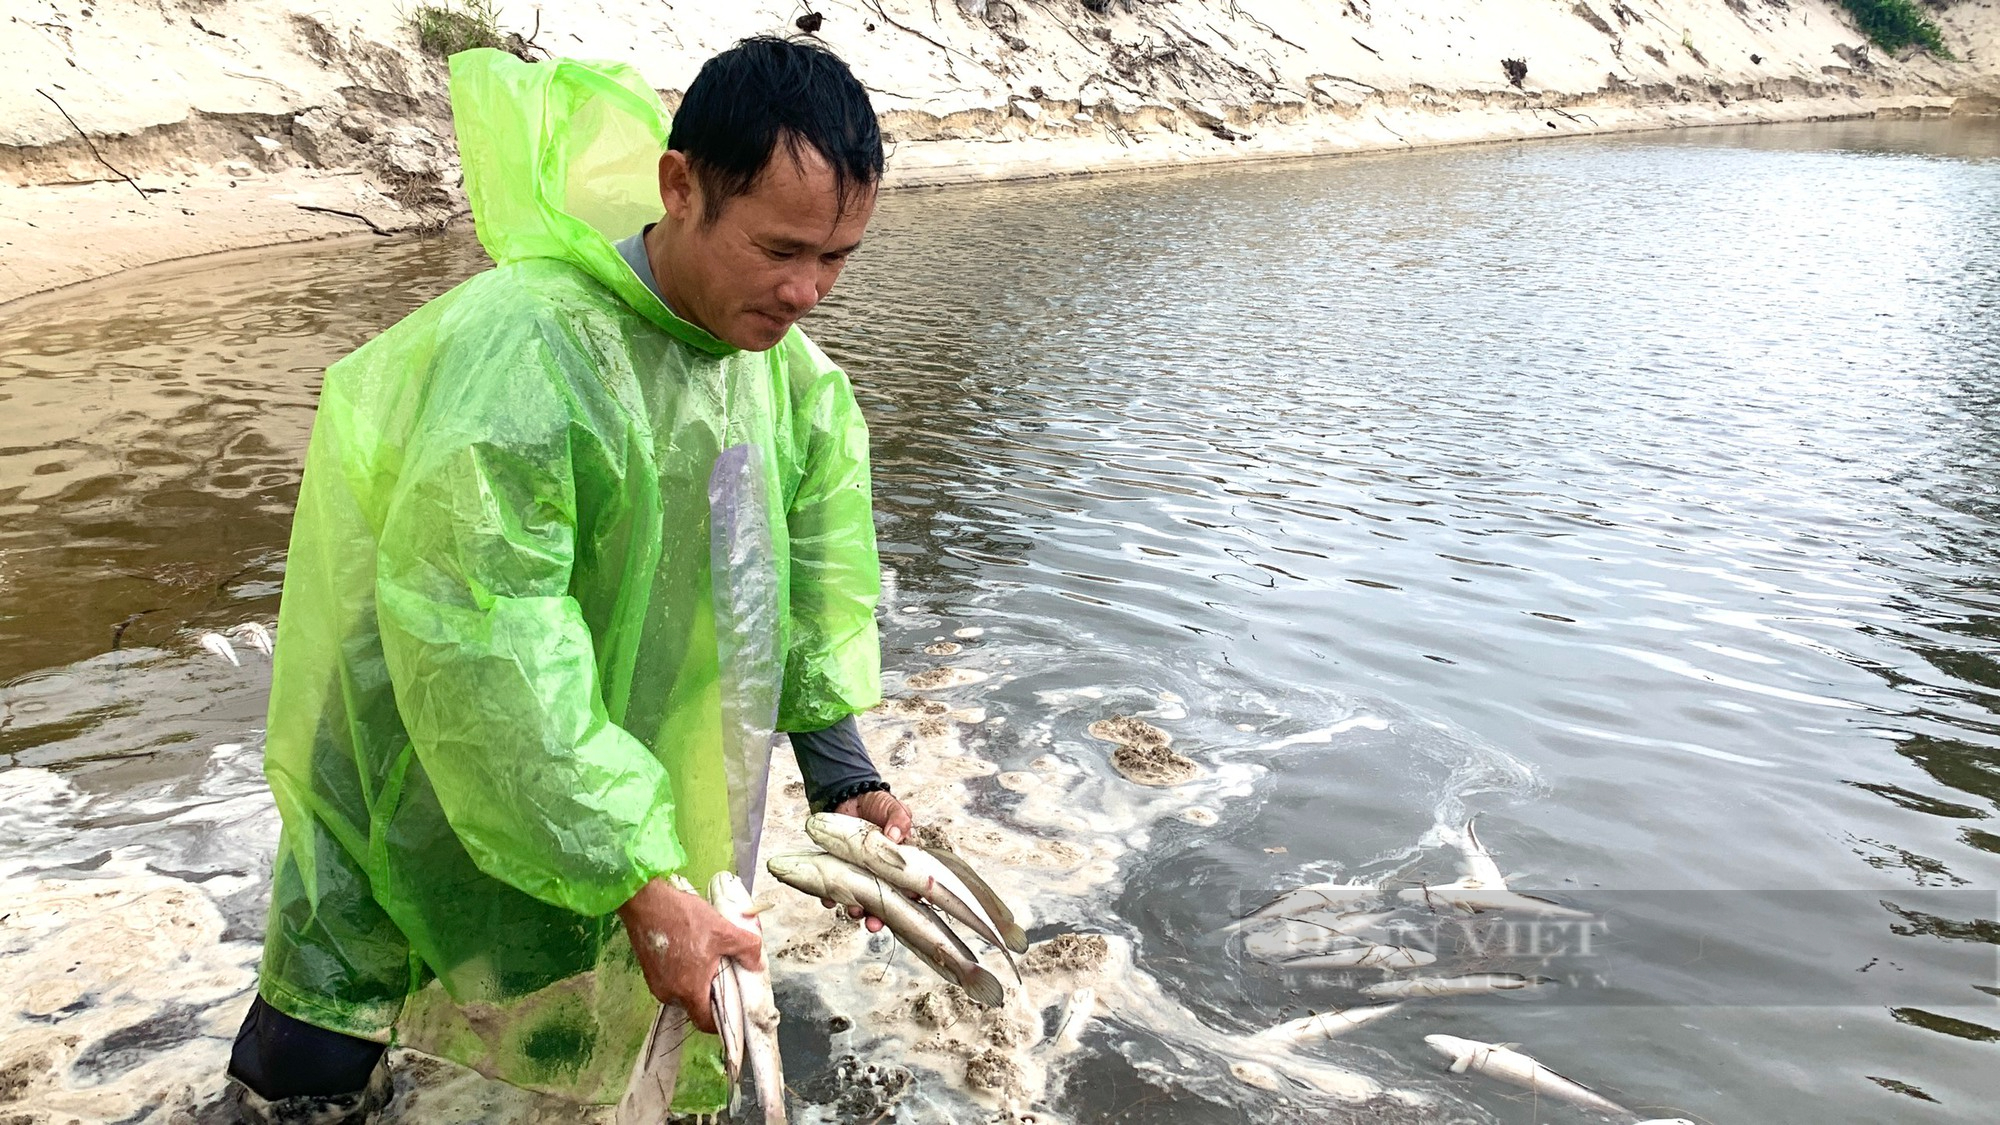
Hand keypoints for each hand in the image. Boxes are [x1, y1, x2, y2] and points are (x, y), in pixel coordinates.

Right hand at [619, 877, 764, 1033]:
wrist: (646, 901)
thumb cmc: (684, 918)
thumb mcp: (724, 930)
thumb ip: (747, 949)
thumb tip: (758, 965)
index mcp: (689, 990)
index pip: (705, 1022)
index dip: (721, 1020)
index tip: (733, 1008)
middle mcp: (669, 993)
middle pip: (694, 1006)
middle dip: (710, 996)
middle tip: (723, 976)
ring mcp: (656, 983)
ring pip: (683, 993)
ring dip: (696, 983)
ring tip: (707, 960)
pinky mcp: (648, 971)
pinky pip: (671, 982)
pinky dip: (682, 974)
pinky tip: (690, 952)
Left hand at [821, 789, 915, 933]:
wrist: (848, 797)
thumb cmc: (876, 805)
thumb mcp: (893, 807)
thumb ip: (899, 819)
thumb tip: (895, 835)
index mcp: (899, 862)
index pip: (909, 885)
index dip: (910, 899)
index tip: (908, 906)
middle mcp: (881, 873)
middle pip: (884, 901)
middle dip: (880, 917)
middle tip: (875, 924)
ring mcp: (860, 874)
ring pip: (860, 900)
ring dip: (857, 911)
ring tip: (853, 913)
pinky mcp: (840, 871)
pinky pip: (834, 889)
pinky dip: (830, 897)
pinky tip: (828, 899)